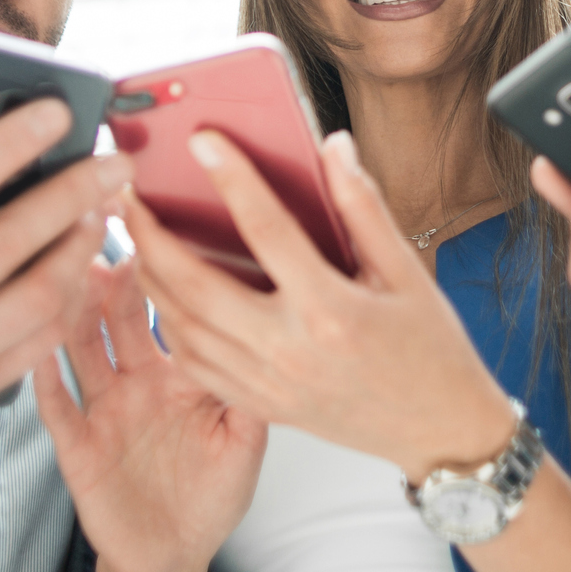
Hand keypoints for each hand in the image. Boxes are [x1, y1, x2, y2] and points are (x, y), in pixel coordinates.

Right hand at [0, 100, 126, 522]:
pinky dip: (67, 304)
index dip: (9, 144)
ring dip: (80, 249)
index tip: (54, 114)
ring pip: (40, 297)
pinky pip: (37, 346)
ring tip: (100, 211)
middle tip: (114, 159)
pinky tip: (79, 271)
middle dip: (75, 191)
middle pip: (14, 240)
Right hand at [36, 251, 266, 571]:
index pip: (171, 312)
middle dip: (114, 277)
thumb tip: (274, 338)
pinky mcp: (78, 445)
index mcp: (182, 375)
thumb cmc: (210, 499)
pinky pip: (57, 408)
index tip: (164, 228)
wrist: (171, 558)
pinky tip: (37, 352)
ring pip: (83, 349)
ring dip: (75, 313)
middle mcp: (139, 382)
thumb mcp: (246, 443)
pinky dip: (45, 381)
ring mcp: (105, 410)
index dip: (166, 274)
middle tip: (109, 234)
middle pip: (119, 318)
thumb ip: (254, 394)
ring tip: (71, 275)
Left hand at [125, 130, 513, 484]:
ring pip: (183, 327)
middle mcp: (290, 349)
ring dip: (150, 278)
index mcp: (331, 310)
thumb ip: (363, 207)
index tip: (203, 141)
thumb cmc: (430, 352)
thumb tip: (334, 150)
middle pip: (197, 285)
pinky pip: (195, 364)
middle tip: (130, 195)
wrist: (440, 431)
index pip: (268, 229)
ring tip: (135, 237)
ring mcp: (268, 383)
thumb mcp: (406, 272)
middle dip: (152, 235)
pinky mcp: (260, 404)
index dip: (232, 178)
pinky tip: (164, 296)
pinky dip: (169, 325)